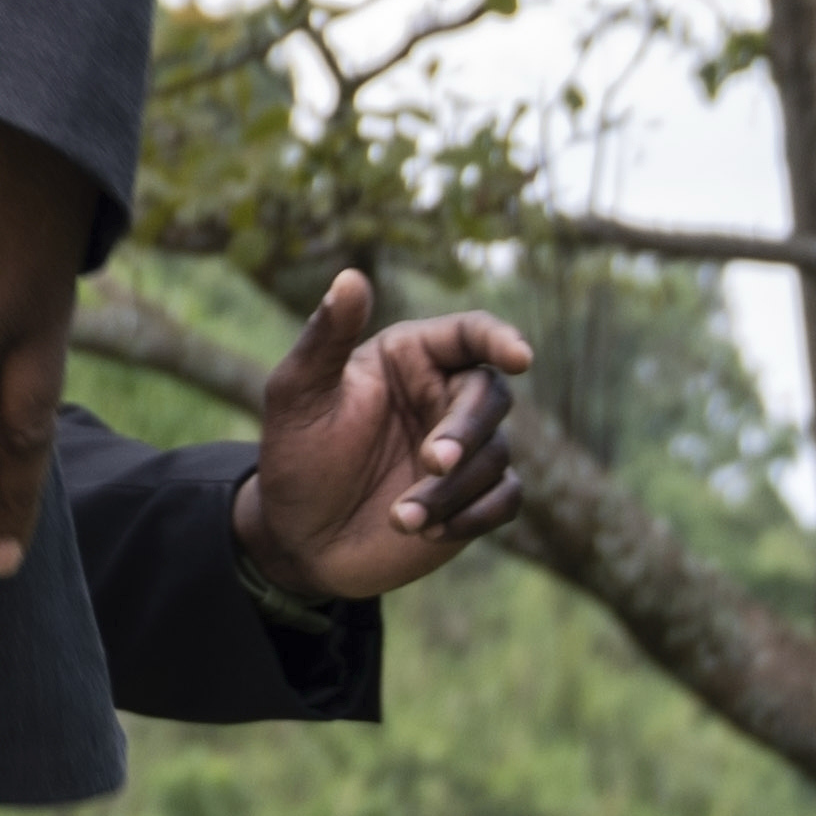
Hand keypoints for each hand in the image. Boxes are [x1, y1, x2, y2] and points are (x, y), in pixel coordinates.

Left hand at [229, 269, 534, 605]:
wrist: (298, 537)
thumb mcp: (298, 393)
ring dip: (452, 489)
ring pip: (495, 454)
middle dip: (466, 430)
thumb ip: (327, 337)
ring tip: (399, 518)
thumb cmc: (295, 454)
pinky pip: (505, 498)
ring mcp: (464, 448)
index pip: (469, 334)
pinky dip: (475, 515)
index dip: (500, 339)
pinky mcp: (474, 497)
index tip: (520, 358)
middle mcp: (443, 395)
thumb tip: (350, 277)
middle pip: (490, 397)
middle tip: (432, 460)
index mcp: (409, 357)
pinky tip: (428, 531)